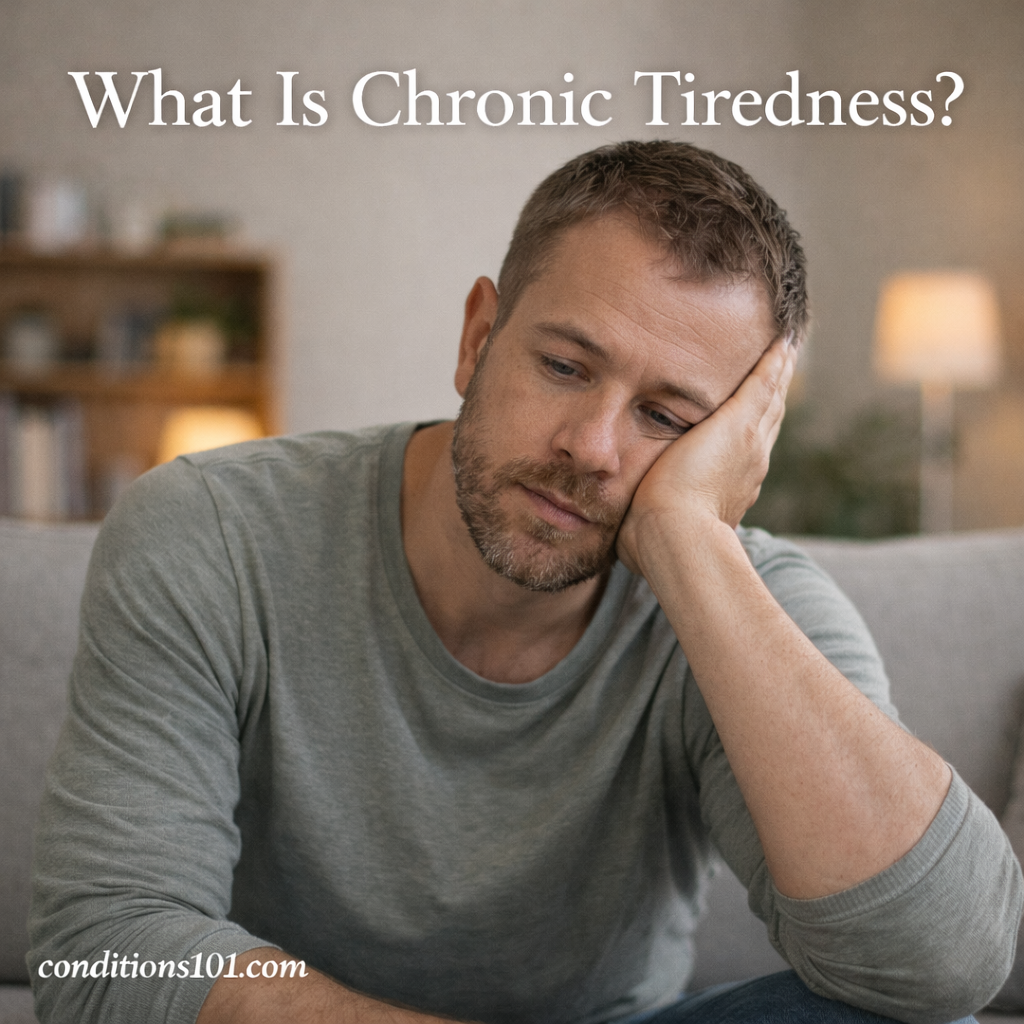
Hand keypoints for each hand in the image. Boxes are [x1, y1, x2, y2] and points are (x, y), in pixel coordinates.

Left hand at [616, 337, 795, 575]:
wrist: (674, 536)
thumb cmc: (655, 543)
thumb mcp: (650, 528)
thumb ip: (642, 522)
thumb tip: (619, 540)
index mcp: (730, 488)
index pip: (743, 452)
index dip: (750, 432)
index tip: (753, 419)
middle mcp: (750, 465)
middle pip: (767, 421)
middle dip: (772, 396)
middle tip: (782, 370)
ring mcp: (749, 443)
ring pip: (769, 399)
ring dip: (778, 374)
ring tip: (785, 349)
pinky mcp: (739, 423)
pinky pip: (763, 383)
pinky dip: (775, 361)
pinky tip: (782, 339)